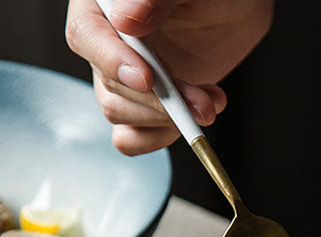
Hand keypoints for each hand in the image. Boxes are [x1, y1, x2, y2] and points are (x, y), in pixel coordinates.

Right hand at [65, 0, 273, 153]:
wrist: (234, 10)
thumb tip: (125, 20)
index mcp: (103, 4)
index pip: (87, 35)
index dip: (112, 61)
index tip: (147, 78)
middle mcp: (107, 42)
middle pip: (110, 85)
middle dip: (159, 101)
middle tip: (201, 103)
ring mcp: (124, 76)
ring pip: (121, 113)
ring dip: (169, 119)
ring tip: (210, 101)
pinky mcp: (144, 104)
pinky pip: (131, 137)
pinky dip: (158, 138)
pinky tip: (190, 122)